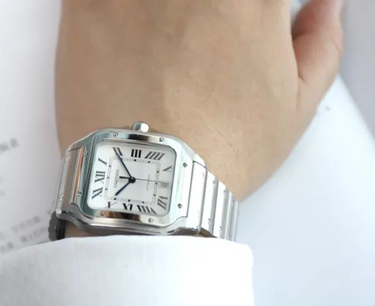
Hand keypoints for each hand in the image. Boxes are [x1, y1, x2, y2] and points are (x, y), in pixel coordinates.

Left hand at [56, 0, 343, 199]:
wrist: (147, 183)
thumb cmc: (217, 151)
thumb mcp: (296, 106)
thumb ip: (320, 42)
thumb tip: (324, 8)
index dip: (243, 16)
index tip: (226, 35)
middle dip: (199, 15)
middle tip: (190, 48)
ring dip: (151, 12)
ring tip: (153, 45)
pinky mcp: (87, 5)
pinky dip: (103, 7)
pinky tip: (118, 33)